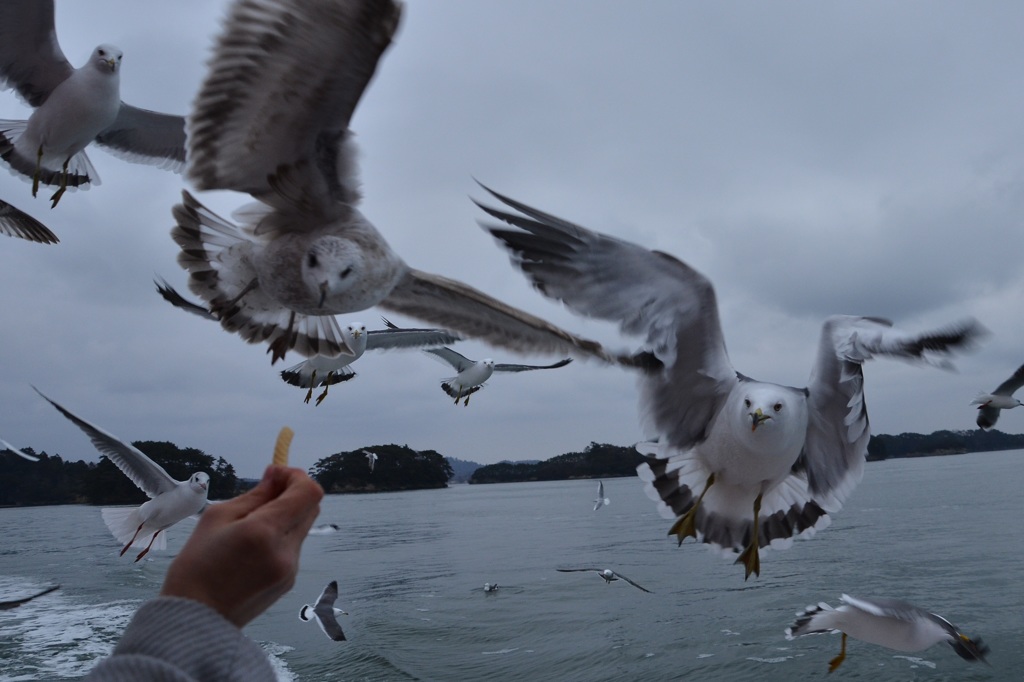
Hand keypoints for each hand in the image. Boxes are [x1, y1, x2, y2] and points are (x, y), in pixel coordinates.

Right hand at [160, 465, 323, 626]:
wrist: (195, 620)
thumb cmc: (196, 568)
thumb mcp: (217, 518)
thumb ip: (255, 495)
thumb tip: (276, 477)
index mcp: (265, 532)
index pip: (307, 492)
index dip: (295, 476)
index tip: (274, 474)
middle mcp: (285, 551)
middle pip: (311, 507)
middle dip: (292, 492)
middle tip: (266, 490)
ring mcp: (290, 569)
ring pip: (302, 526)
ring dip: (286, 514)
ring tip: (252, 520)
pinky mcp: (289, 581)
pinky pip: (293, 547)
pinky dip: (281, 535)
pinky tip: (253, 544)